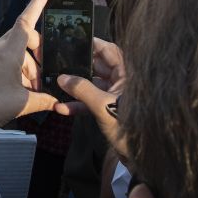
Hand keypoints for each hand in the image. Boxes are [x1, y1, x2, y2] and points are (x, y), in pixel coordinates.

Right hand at [54, 39, 126, 155]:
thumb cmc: (129, 128)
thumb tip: (62, 78)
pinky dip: (78, 105)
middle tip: (61, 60)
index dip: (94, 44)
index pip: (110, 51)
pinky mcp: (109, 110)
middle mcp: (122, 82)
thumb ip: (82, 90)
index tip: (76, 40)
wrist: (140, 157)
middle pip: (98, 67)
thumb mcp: (103, 107)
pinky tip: (62, 109)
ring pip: (92, 85)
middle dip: (79, 65)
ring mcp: (115, 97)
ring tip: (57, 84)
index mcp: (128, 75)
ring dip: (76, 87)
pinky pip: (91, 102)